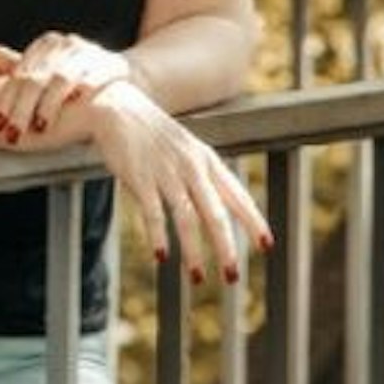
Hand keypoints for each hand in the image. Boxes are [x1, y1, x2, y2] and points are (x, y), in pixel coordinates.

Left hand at [0, 33, 135, 142]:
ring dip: (48, 106)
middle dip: (22, 109)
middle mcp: (67, 44)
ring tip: (40, 128)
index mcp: (47, 44)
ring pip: (60, 80)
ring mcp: (90, 53)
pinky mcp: (112, 66)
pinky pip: (92, 80)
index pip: (19, 74)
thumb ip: (13, 63)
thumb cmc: (74, 80)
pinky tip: (72, 112)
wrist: (120, 80)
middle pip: (36, 79)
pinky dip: (79, 96)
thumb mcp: (44, 70)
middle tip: (12, 133)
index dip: (7, 100)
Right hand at [79, 85, 273, 284]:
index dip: (253, 222)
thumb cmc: (153, 134)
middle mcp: (191, 167)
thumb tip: (218, 212)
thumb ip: (202, 178)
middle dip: (226, 248)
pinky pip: (152, 213)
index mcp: (207, 160)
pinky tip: (161, 257)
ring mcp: (165, 172)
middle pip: (215, 214)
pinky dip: (158, 236)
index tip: (267, 246)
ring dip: (193, 251)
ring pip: (186, 218)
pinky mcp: (138, 177)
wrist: (116, 106)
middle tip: (233, 277)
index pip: (237, 196)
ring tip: (197, 278)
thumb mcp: (185, 150)